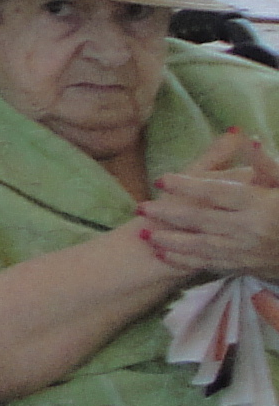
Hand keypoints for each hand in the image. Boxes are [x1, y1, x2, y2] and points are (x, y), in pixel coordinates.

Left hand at [142, 131, 278, 278]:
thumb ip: (265, 164)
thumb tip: (248, 139)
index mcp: (258, 203)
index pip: (217, 192)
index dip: (188, 186)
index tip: (161, 180)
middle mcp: (248, 228)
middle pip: (202, 219)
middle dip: (169, 214)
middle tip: (141, 207)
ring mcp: (243, 250)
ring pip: (200, 245)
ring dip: (170, 240)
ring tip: (144, 233)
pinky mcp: (240, 266)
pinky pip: (207, 263)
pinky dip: (183, 259)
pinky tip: (162, 253)